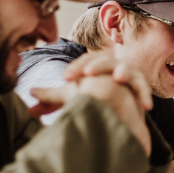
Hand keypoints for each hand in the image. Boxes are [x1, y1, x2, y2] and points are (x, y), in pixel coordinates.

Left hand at [31, 54, 152, 155]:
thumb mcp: (71, 98)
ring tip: (117, 78)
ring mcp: (127, 76)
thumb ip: (51, 98)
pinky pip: (142, 89)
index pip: (85, 60)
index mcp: (94, 66)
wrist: (117, 112)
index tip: (66, 79)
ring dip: (123, 72)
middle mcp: (111, 67)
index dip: (76, 67)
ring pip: (126, 70)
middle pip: (105, 60)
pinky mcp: (139, 89)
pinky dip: (144, 94)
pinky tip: (144, 105)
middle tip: (87, 74)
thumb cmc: (93, 100)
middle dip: (97, 65)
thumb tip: (29, 97)